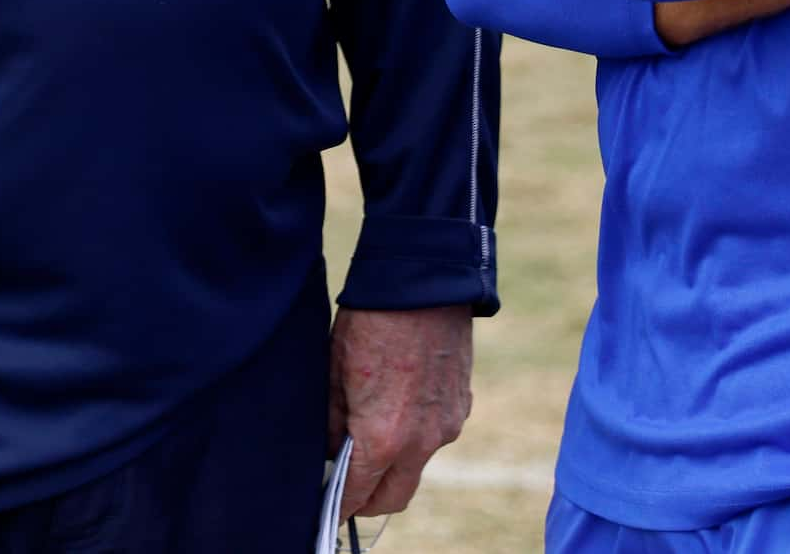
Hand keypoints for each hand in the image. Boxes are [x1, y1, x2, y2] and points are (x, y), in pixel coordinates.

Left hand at [328, 305, 472, 521]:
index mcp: (384, 439)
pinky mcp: (461, 405)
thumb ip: (333, 422)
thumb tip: (331, 450)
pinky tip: (398, 404)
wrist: (423, 281)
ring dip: (394, 463)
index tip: (327, 508)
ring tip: (370, 434)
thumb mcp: (334, 371)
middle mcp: (422, 442)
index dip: (338, 506)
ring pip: (417, 465)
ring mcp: (447, 425)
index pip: (358, 495)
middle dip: (369, 499)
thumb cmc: (371, 323)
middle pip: (395, 497)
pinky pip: (435, 435)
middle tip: (346, 486)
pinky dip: (415, 435)